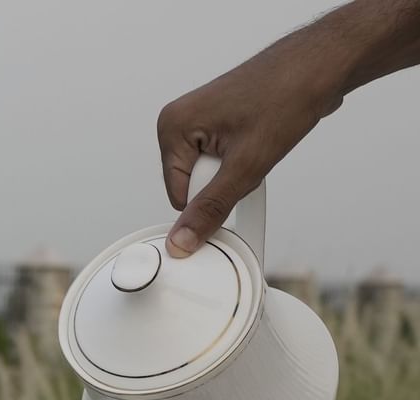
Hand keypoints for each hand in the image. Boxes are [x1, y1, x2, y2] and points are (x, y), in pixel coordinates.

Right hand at [158, 48, 343, 255]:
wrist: (322, 64)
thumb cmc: (288, 93)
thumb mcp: (247, 165)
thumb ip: (210, 208)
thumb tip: (182, 240)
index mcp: (172, 127)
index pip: (178, 196)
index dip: (212, 196)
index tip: (237, 172)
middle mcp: (180, 121)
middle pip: (194, 185)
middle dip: (227, 181)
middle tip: (252, 154)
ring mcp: (200, 120)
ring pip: (212, 175)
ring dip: (239, 169)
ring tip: (259, 141)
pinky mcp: (219, 122)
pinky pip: (225, 160)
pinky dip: (246, 158)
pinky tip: (261, 138)